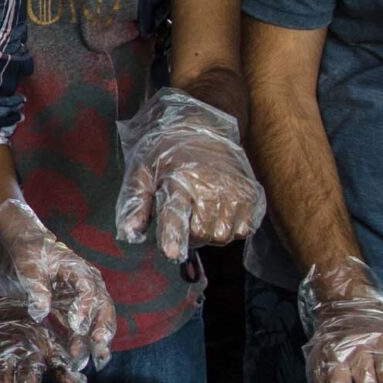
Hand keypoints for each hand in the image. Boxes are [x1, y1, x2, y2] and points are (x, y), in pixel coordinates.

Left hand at [0, 199, 114, 367]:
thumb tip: (41, 312)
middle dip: (103, 330)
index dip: (87, 310)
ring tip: (94, 361)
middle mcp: (84, 284)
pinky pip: (77, 326)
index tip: (77, 327)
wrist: (14, 240)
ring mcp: (76, 296)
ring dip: (93, 340)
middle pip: (102, 309)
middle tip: (100, 351)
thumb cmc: (24, 248)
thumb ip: (36, 287)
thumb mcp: (28, 264)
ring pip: (93, 320)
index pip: (90, 291)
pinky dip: (78, 340)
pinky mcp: (66, 306)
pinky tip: (76, 356)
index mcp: (78, 270)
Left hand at [114, 89, 264, 260]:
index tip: (172, 253)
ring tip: (200, 211)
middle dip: (189, 235)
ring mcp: (235, 191)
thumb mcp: (141, 172)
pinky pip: (243, 230)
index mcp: (178, 180)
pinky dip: (231, 227)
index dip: (173, 236)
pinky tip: (219, 209)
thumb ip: (135, 204)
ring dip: (210, 232)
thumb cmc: (167, 154)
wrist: (202, 128)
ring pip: (223, 235)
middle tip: (183, 218)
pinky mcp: (252, 195)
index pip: (175, 214)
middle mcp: (210, 186)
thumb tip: (130, 234)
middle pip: (201, 234)